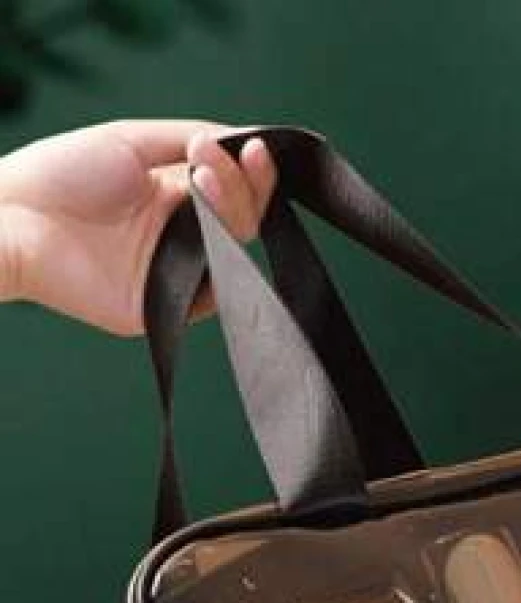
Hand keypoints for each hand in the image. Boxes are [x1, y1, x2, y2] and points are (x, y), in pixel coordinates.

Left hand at [0, 119, 275, 334]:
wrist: (19, 216)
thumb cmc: (62, 174)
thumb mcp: (132, 141)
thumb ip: (189, 138)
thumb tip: (247, 136)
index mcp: (173, 198)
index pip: (232, 190)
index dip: (251, 171)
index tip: (256, 147)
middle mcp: (178, 237)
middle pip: (241, 221)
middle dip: (244, 186)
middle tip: (225, 160)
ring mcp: (173, 274)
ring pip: (233, 254)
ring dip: (231, 210)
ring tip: (203, 177)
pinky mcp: (163, 307)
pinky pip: (211, 293)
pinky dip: (219, 258)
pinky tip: (203, 219)